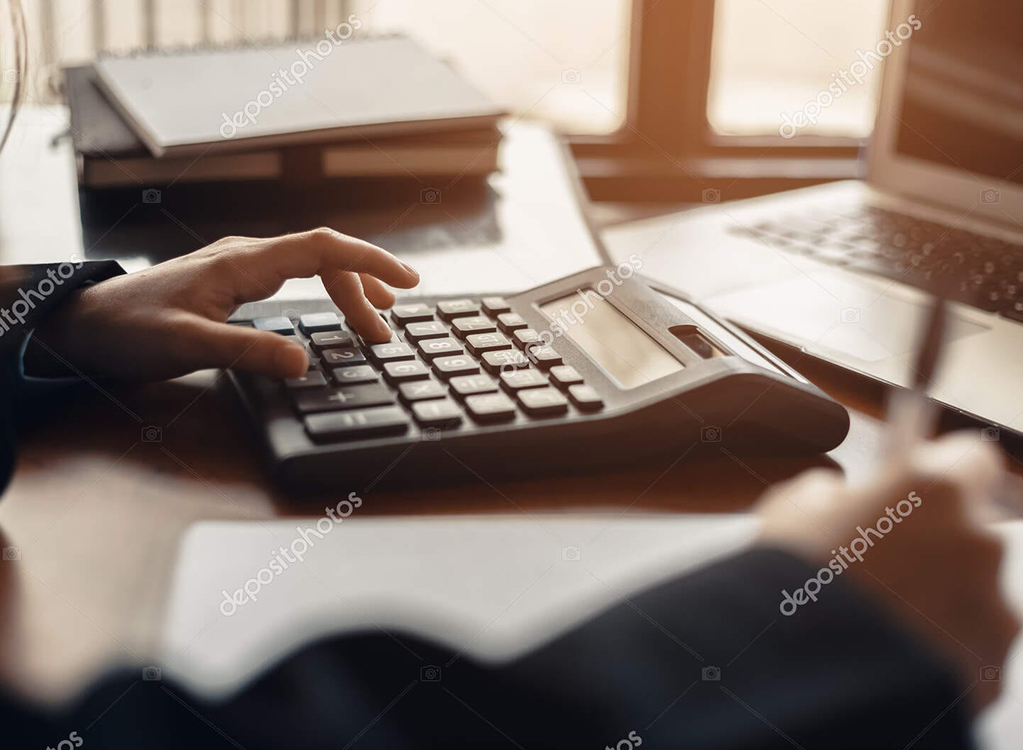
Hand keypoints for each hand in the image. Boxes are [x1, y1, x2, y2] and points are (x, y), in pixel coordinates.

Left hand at [24, 229, 418, 380]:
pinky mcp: (235, 282)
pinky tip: (332, 311)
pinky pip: (294, 277)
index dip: (369, 261)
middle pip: (324, 259)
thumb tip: (304, 362)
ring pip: (311, 267)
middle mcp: (247, 256)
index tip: (407, 281)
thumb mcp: (187, 346)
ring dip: (347, 291)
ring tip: (375, 321)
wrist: (86, 324)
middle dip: (363, 289)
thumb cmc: (129, 330)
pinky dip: (323, 292)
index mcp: (243, 262)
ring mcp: (241, 266)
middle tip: (386, 332)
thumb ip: (247, 351)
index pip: (322, 249)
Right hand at [758, 432, 1018, 709]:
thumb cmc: (787, 579)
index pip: (971, 458)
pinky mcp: (989, 671)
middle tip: (883, 561)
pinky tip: (885, 659)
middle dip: (934, 546)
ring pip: (971, 596)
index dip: (942, 471)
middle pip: (969, 534)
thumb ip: (831, 492)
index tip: (919, 483)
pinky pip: (965, 651)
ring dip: (935, 602)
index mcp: (933, 491)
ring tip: (876, 622)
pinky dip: (934, 652)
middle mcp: (978, 545)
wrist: (791, 676)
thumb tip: (839, 497)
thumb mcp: (793, 509)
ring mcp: (992, 612)